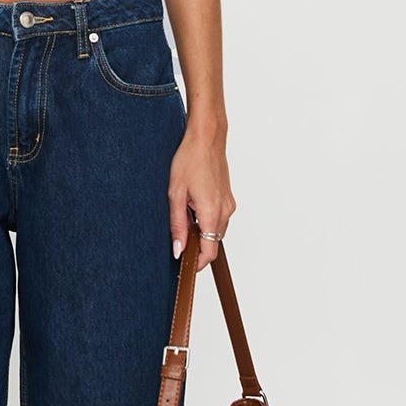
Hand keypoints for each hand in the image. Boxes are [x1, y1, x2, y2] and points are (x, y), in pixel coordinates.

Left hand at [168, 130, 235, 271]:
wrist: (207, 138)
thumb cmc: (190, 159)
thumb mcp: (175, 194)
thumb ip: (177, 225)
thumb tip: (178, 249)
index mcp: (212, 212)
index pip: (209, 252)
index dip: (197, 264)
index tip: (184, 267)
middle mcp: (225, 211)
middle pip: (213, 243)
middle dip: (197, 247)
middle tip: (177, 241)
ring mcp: (229, 204)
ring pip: (216, 231)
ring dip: (201, 232)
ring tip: (183, 215)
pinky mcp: (228, 198)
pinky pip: (219, 219)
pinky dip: (206, 220)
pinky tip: (192, 206)